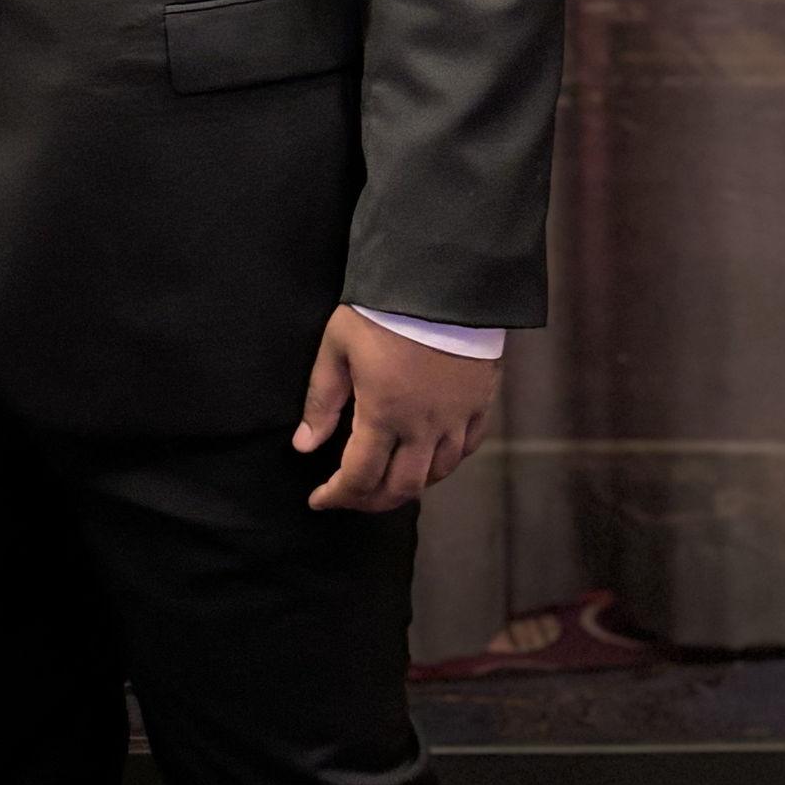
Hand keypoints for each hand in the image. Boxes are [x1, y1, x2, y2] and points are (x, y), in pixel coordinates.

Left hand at [294, 305, 497, 511]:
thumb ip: (322, 400)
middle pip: (401, 488)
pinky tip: (429, 459)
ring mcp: (456, 419)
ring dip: (408, 486)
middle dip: (370, 501)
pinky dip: (444, 464)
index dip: (337, 495)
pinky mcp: (480, 404)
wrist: (441, 283)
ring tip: (385, 480)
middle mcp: (424, 428)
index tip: (318, 500)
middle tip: (349, 497)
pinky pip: (466, 450)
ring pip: (437, 475)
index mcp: (384, 416)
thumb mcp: (337, 347)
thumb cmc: (382, 311)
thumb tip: (304, 445)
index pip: (359, 477)